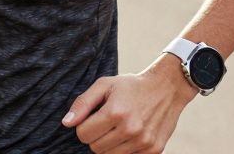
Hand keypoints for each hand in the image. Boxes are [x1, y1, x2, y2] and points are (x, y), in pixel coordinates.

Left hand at [63, 56, 197, 152]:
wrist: (167, 88)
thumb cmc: (131, 86)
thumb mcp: (105, 85)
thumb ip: (83, 103)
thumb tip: (67, 123)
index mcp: (115, 112)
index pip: (83, 134)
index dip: (84, 126)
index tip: (93, 118)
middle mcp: (130, 129)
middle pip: (95, 148)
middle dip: (95, 136)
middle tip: (106, 123)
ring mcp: (143, 142)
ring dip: (109, 145)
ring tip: (118, 128)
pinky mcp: (154, 150)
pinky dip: (124, 150)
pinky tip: (130, 135)